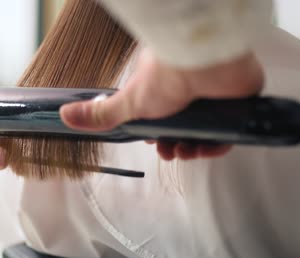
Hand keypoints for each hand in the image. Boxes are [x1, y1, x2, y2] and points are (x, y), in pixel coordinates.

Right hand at [60, 48, 263, 159]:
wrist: (201, 62)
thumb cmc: (166, 75)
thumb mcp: (127, 102)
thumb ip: (99, 114)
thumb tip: (66, 116)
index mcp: (162, 91)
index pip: (160, 119)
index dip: (157, 137)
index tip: (155, 144)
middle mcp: (187, 93)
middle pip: (182, 129)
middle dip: (174, 147)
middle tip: (170, 152)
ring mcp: (211, 97)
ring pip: (204, 133)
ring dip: (193, 148)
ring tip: (186, 151)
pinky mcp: (233, 102)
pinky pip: (226, 131)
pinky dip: (216, 145)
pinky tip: (205, 148)